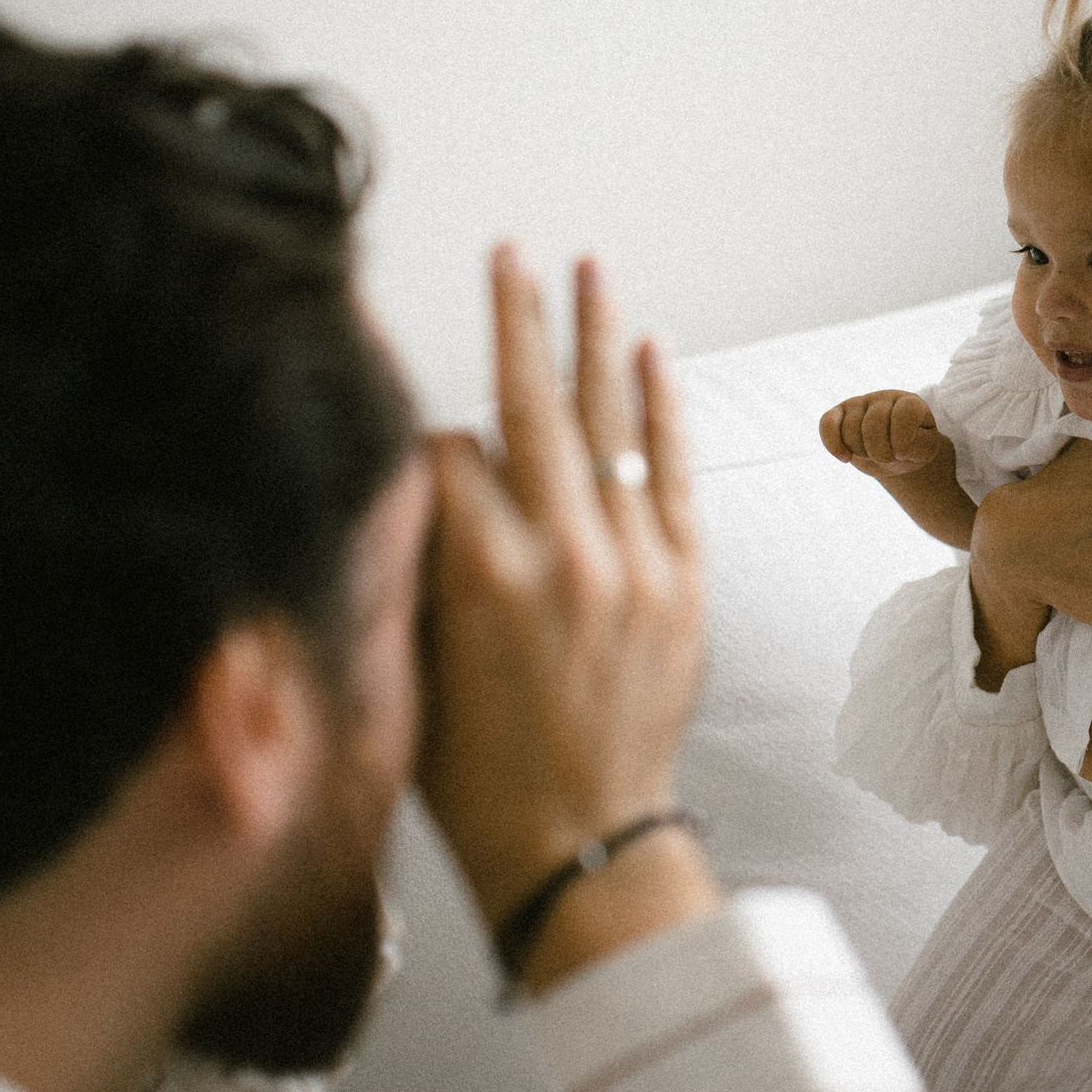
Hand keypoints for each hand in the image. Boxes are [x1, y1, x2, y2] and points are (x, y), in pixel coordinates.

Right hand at [421, 248, 718, 989]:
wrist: (578, 841)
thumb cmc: (471, 776)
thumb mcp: (408, 666)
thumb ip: (411, 565)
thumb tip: (409, 478)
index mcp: (479, 574)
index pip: (447, 452)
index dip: (425, 444)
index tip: (415, 436)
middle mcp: (562, 553)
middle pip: (530, 406)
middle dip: (515, 319)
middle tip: (507, 250)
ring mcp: (633, 563)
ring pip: (609, 424)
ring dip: (595, 339)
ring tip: (588, 266)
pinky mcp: (684, 582)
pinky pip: (673, 472)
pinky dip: (664, 408)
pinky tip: (651, 350)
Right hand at [820, 389, 942, 475]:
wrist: (894, 451)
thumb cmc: (912, 449)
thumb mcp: (924, 451)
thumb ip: (918, 447)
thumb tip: (898, 449)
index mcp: (911, 403)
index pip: (906, 412)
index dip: (902, 438)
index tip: (903, 453)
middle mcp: (885, 398)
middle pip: (873, 424)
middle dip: (880, 452)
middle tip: (887, 458)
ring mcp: (860, 403)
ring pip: (850, 429)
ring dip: (861, 452)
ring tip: (872, 454)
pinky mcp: (839, 413)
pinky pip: (827, 423)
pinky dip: (833, 444)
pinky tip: (846, 458)